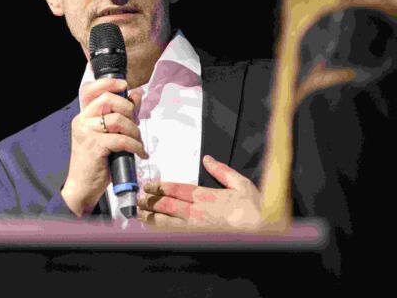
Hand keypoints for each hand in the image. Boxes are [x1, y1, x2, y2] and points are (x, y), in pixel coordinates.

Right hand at [61, 78, 146, 216]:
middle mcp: (82, 121)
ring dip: (134, 130)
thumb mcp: (108, 136)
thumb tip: (136, 95)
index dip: (108, 83)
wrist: (83, 187)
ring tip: (138, 142)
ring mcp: (87, 133)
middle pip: (107, 100)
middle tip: (135, 124)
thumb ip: (122, 115)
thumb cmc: (96, 162)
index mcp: (83, 117)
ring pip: (117, 120)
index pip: (90, 90)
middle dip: (128, 109)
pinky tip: (140, 153)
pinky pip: (121, 139)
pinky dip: (135, 146)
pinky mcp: (95, 147)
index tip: (124, 85)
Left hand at [137, 155, 260, 229]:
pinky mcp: (198, 240)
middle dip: (150, 201)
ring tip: (139, 213)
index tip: (148, 185)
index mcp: (206, 196)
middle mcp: (197, 212)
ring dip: (151, 217)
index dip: (159, 187)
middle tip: (136, 198)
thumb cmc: (254, 209)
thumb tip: (207, 159)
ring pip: (167, 222)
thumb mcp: (241, 184)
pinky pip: (175, 236)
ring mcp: (196, 229)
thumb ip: (222, 171)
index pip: (176, 189)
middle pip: (167, 205)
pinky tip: (153, 230)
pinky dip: (161, 232)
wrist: (263, 234)